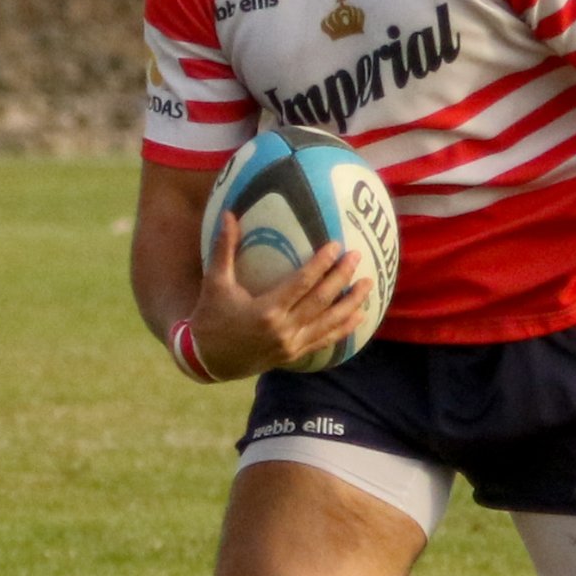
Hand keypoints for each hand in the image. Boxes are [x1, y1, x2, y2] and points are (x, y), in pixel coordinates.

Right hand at [188, 213, 370, 378]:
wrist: (207, 360)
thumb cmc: (210, 317)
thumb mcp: (215, 283)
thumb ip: (224, 249)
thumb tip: (228, 214)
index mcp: (266, 310)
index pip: (302, 283)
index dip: (321, 264)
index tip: (336, 246)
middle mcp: (284, 329)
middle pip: (322, 300)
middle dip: (342, 277)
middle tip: (356, 257)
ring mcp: (292, 344)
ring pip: (330, 322)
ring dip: (352, 302)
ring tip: (368, 283)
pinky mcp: (295, 354)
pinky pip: (325, 340)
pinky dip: (344, 328)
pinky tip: (360, 316)